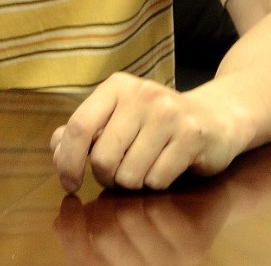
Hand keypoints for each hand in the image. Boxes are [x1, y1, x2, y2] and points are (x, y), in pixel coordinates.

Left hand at [50, 73, 251, 192]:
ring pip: (129, 174)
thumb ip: (83, 132)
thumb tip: (55, 149)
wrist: (214, 117)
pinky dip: (157, 183)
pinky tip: (166, 167)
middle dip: (106, 177)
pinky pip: (157, 180)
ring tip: (145, 167)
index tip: (69, 183)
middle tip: (119, 175)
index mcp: (116, 87)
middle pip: (102, 158)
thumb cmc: (155, 123)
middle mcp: (141, 94)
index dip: (68, 161)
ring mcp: (168, 113)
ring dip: (133, 182)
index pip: (79, 127)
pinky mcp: (192, 135)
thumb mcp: (117, 118)